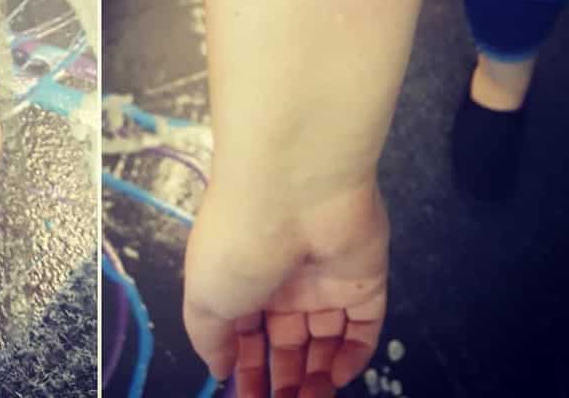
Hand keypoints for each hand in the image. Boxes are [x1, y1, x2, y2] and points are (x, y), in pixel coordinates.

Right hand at [184, 181, 387, 397]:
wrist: (291, 191)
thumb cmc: (237, 242)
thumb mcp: (204, 295)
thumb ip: (209, 338)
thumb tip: (220, 367)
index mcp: (242, 277)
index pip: (248, 333)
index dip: (247, 370)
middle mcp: (283, 278)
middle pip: (289, 341)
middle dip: (285, 380)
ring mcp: (325, 278)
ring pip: (326, 339)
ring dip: (318, 378)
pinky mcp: (364, 278)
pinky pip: (364, 326)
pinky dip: (353, 356)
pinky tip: (336, 379)